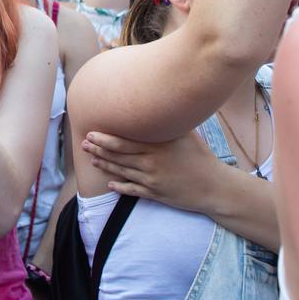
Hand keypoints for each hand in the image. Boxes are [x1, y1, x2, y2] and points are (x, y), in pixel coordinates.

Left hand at [81, 130, 225, 213]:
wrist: (214, 187)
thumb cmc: (201, 157)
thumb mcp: (186, 134)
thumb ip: (168, 123)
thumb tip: (157, 105)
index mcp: (156, 148)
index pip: (124, 143)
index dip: (105, 139)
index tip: (91, 133)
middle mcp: (150, 164)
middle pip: (118, 157)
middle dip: (98, 151)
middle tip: (84, 145)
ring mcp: (152, 181)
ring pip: (122, 173)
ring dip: (105, 166)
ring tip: (92, 160)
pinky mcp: (156, 195)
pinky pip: (133, 191)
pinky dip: (120, 187)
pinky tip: (110, 184)